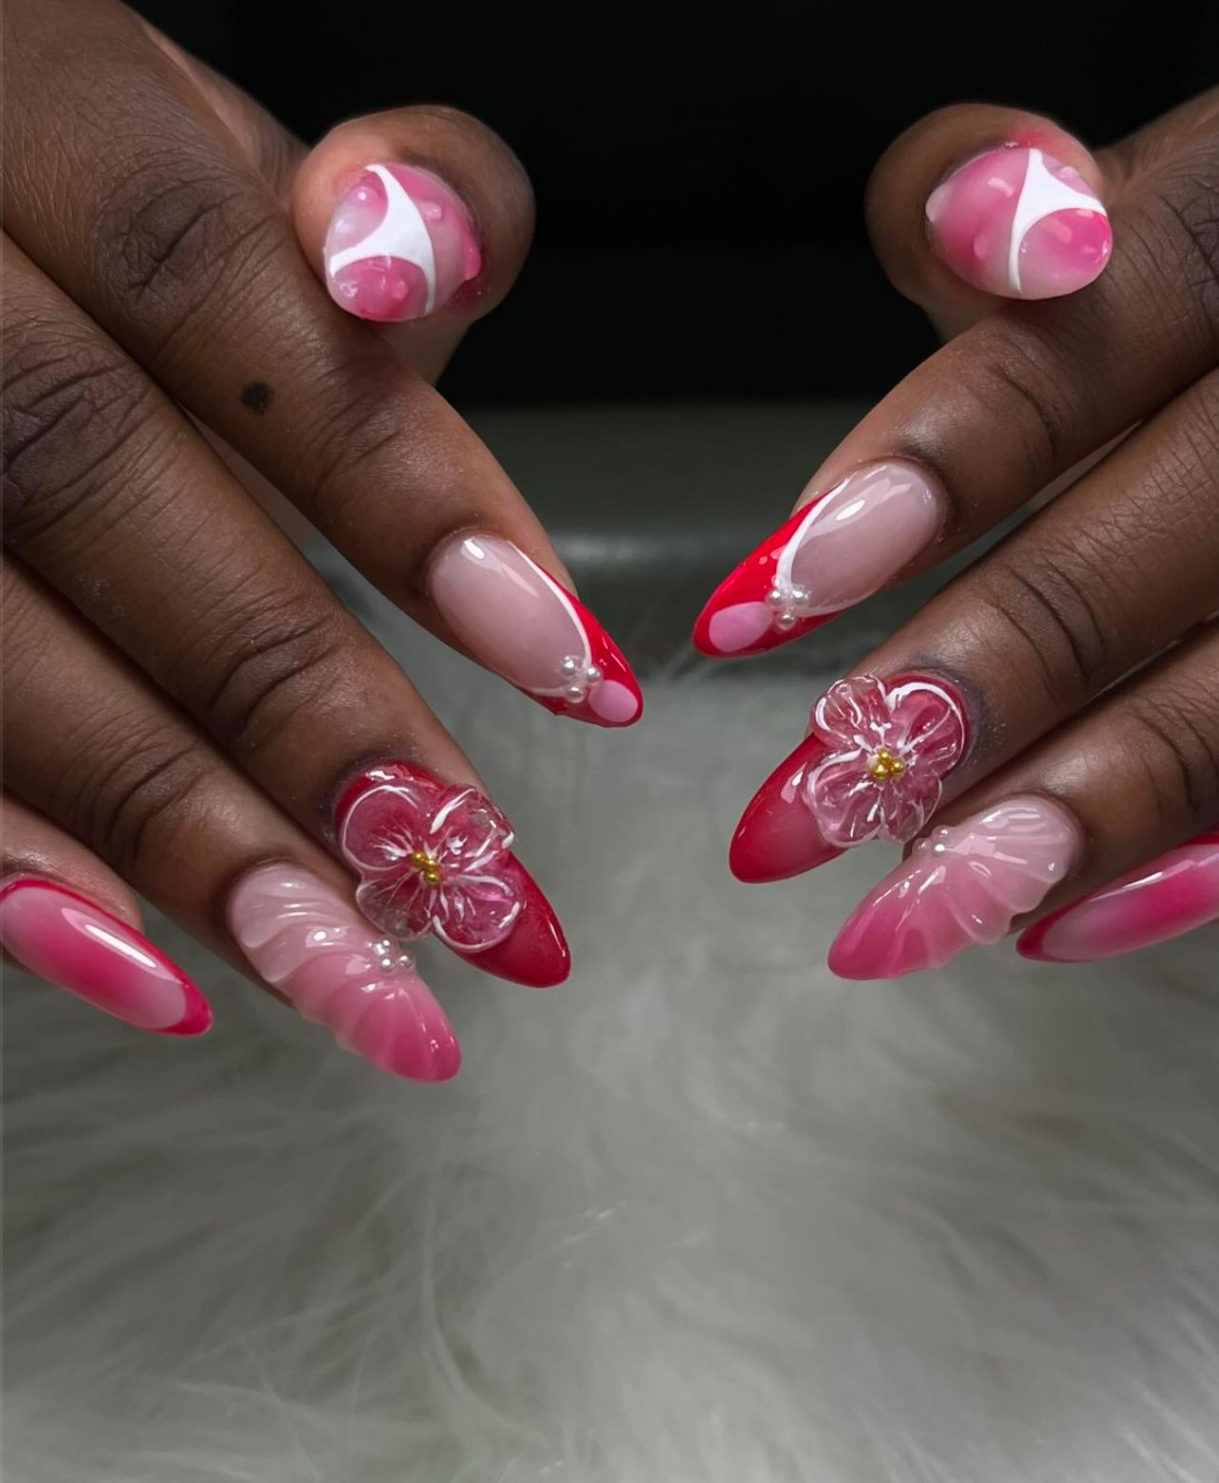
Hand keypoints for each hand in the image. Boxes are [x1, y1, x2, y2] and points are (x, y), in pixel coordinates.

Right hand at [1, 0, 641, 1078]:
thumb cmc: (95, 185)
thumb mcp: (231, 141)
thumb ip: (382, 192)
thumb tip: (411, 268)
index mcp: (21, 96)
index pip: (217, 288)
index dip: (394, 487)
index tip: (565, 670)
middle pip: (83, 487)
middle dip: (298, 708)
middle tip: (473, 881)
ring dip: (175, 833)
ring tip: (360, 977)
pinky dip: (10, 863)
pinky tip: (144, 973)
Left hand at [697, 95, 1218, 973]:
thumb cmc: (1179, 300)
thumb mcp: (1097, 214)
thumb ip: (994, 198)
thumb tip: (989, 224)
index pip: (1095, 339)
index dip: (935, 469)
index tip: (769, 596)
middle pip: (1140, 558)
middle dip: (962, 690)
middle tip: (806, 804)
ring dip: (1062, 819)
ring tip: (905, 912)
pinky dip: (1175, 860)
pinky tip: (1058, 918)